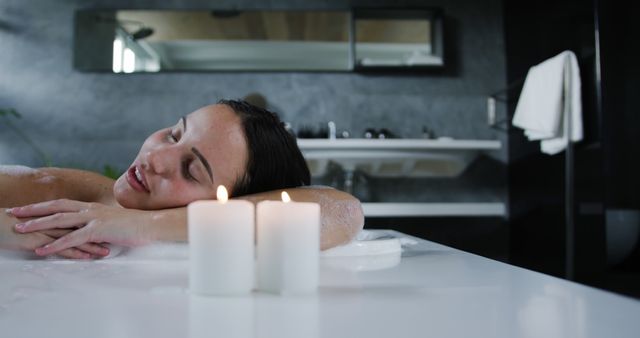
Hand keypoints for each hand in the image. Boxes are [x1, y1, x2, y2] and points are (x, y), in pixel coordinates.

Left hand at [8, 199, 153, 256]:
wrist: (151, 225)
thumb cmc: (136, 226)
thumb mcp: (113, 222)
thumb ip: (99, 225)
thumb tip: (90, 232)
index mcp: (92, 207)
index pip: (62, 203)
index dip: (44, 205)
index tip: (27, 208)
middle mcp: (90, 209)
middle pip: (55, 207)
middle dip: (33, 210)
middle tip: (13, 213)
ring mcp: (93, 218)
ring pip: (59, 220)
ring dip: (37, 225)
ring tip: (20, 230)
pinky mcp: (98, 230)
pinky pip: (71, 238)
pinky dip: (55, 245)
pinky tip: (42, 250)